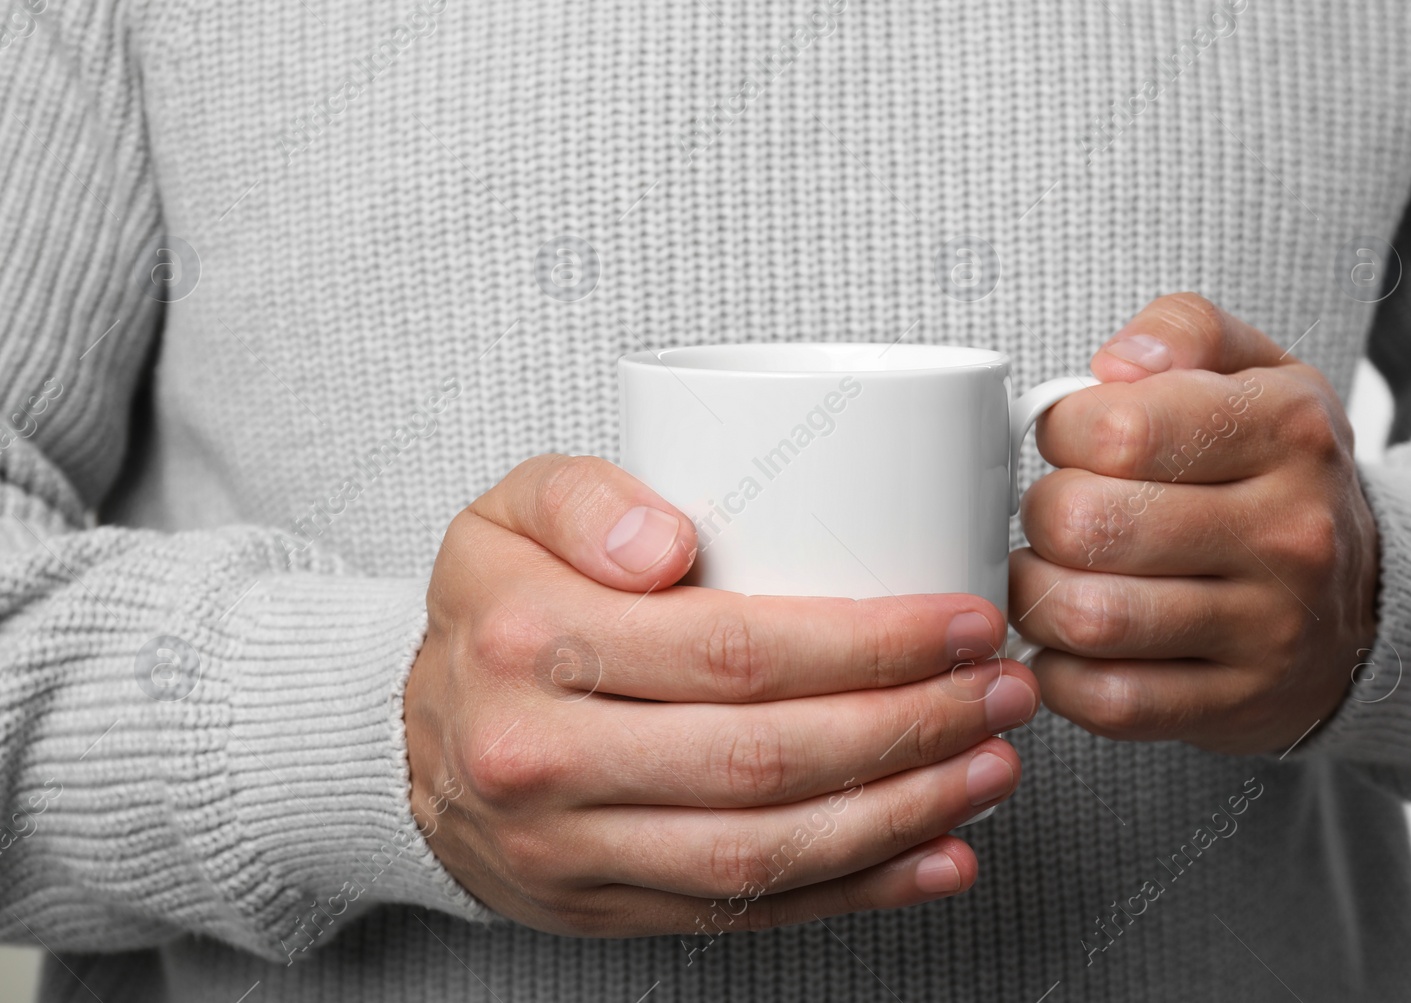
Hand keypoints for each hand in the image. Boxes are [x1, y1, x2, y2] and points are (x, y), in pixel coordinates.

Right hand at [404, 455, 1039, 936]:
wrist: (408, 736)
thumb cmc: (495, 606)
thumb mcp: (510, 510)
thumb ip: (585, 496)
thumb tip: (672, 539)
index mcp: (526, 641)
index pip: (733, 650)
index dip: (868, 644)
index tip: (960, 622)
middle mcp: (538, 757)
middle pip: (765, 758)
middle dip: (911, 728)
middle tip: (1001, 691)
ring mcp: (566, 851)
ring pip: (764, 851)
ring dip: (902, 815)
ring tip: (992, 767)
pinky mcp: (598, 910)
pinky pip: (743, 913)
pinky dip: (855, 892)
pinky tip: (935, 857)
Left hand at [1013, 293, 1379, 754]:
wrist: (1373, 599)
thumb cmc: (1278, 473)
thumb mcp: (1257, 372)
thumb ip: (1184, 332)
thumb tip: (1115, 364)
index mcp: (1288, 430)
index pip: (1120, 429)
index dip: (1061, 430)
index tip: (1071, 440)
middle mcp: (1290, 533)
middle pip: (1089, 526)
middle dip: (1040, 515)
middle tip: (1055, 512)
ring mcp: (1268, 630)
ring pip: (1090, 618)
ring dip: (1036, 594)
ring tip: (1047, 572)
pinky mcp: (1236, 706)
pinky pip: (1107, 700)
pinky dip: (1058, 672)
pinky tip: (1066, 640)